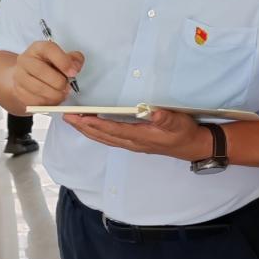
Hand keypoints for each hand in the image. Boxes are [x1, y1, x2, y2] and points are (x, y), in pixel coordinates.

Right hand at [13, 40, 83, 106]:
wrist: (28, 77)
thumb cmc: (49, 67)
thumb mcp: (63, 59)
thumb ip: (74, 59)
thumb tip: (75, 66)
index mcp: (38, 48)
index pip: (49, 49)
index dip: (63, 61)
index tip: (73, 73)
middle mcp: (25, 60)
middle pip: (41, 71)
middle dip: (59, 82)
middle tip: (67, 87)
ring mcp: (19, 76)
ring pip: (38, 88)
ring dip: (55, 95)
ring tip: (61, 94)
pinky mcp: (19, 91)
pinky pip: (35, 101)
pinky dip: (47, 103)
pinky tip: (52, 99)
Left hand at [62, 109, 209, 160]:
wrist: (191, 146)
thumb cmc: (184, 132)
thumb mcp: (178, 123)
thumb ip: (165, 118)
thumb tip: (153, 112)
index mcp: (141, 137)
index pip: (114, 130)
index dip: (97, 124)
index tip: (82, 117)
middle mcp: (133, 142)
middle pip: (103, 136)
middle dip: (83, 127)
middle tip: (66, 117)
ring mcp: (132, 144)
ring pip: (104, 139)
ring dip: (87, 130)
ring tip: (72, 121)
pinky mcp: (133, 143)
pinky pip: (109, 139)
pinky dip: (96, 133)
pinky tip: (90, 128)